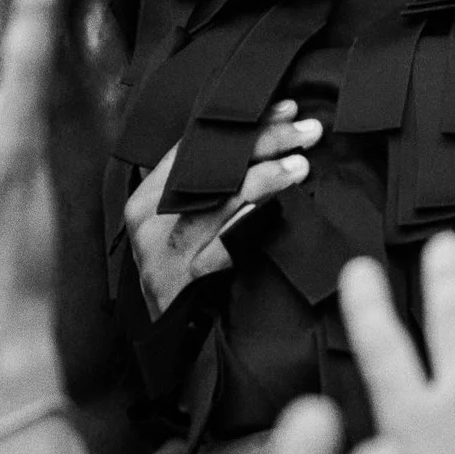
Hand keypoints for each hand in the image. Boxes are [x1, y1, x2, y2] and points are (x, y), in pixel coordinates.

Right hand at [123, 105, 320, 320]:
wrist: (163, 344)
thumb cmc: (178, 275)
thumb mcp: (178, 227)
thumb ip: (201, 190)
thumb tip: (259, 145)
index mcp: (147, 198)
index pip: (195, 146)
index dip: (242, 125)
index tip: (285, 109)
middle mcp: (149, 220)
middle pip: (211, 167)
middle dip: (263, 142)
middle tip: (307, 131)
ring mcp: (164, 251)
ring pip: (220, 201)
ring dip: (266, 179)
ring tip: (302, 165)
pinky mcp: (184, 281)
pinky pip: (224, 244)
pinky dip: (251, 223)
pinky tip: (279, 209)